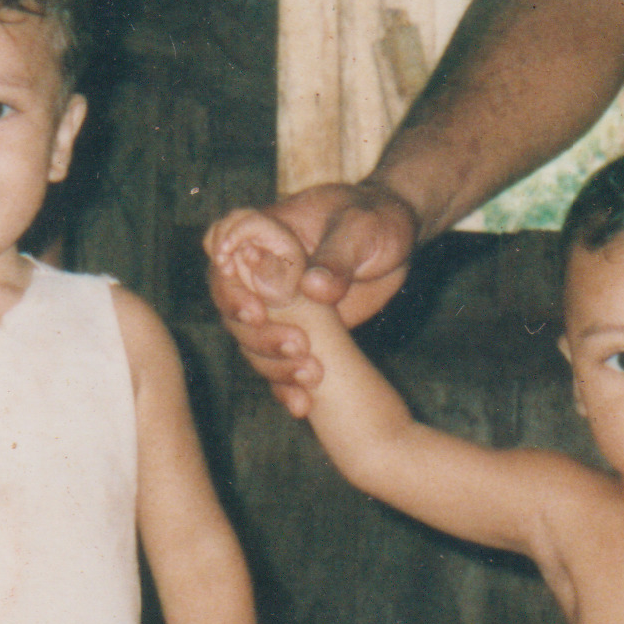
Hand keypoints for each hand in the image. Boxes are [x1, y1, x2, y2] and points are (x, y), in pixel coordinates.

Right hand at [206, 182, 417, 417]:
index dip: (227, 285)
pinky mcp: (299, 332)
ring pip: (251, 342)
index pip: (222, 255)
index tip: (255, 311)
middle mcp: (262, 271)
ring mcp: (278, 305)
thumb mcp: (362, 228)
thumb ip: (336, 256)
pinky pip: (279, 363)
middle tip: (298, 345)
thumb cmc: (377, 219)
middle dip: (257, 335)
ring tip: (311, 375)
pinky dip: (287, 387)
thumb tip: (313, 289)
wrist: (400, 239)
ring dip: (273, 364)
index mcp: (267, 235)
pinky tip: (303, 405)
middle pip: (232, 308)